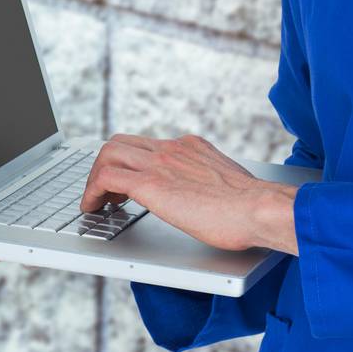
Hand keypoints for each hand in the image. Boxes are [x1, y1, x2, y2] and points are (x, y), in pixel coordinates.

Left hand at [80, 133, 297, 252]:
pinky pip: (106, 177)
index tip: (122, 184)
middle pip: (121, 142)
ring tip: (94, 203)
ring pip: (108, 153)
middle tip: (102, 193)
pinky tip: (92, 208)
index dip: (128, 163)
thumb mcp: (226, 185)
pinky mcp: (152, 183)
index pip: (147, 145)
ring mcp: (161, 162)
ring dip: (94, 178)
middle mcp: (173, 148)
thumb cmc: (252, 207)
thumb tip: (206, 200)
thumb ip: (208, 184)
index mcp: (190, 147)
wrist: (260, 209)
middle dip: (104, 166)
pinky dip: (92, 191)